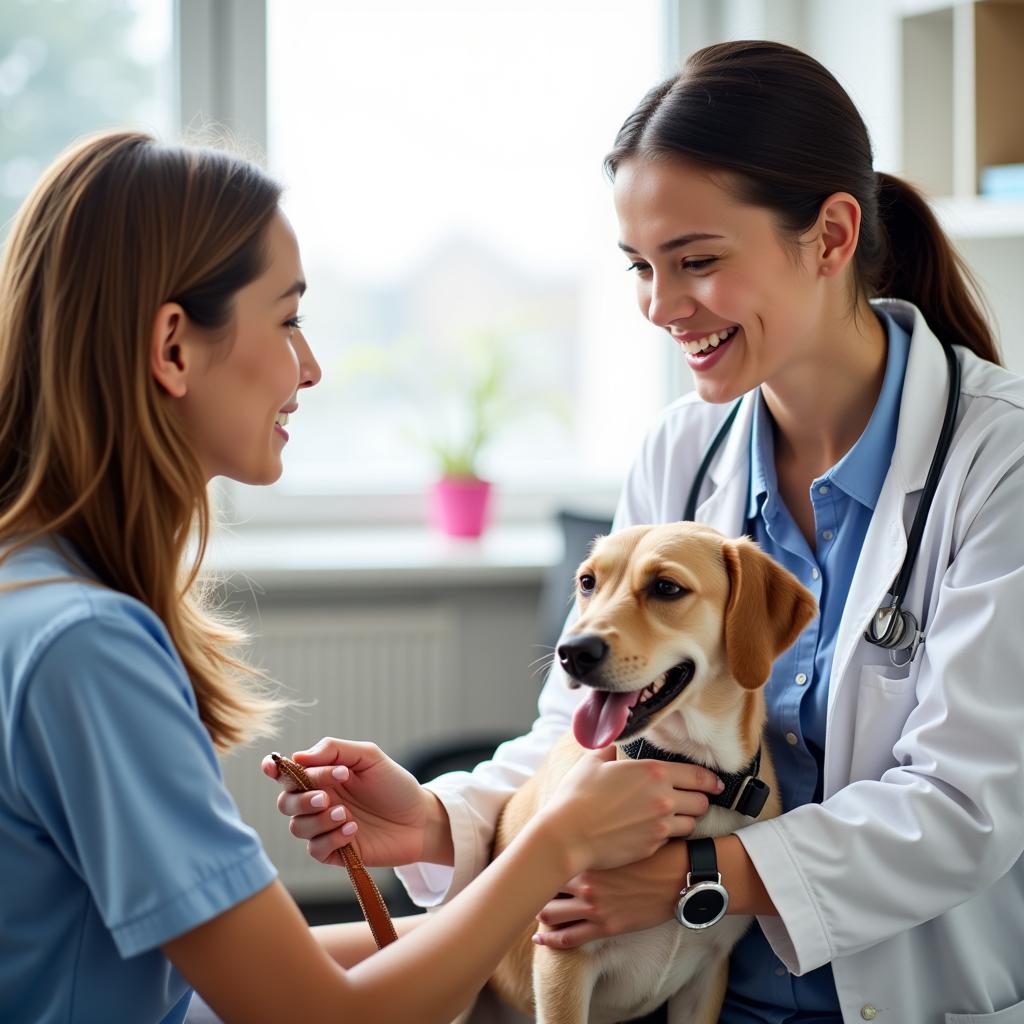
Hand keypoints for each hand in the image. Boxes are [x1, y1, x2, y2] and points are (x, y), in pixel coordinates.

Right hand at [262, 737, 446, 867]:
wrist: (420, 818)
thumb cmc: (394, 785)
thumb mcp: (369, 757)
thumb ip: (334, 750)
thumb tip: (298, 756)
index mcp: (322, 776)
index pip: (288, 773)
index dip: (274, 769)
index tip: (272, 766)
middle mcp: (319, 801)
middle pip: (286, 802)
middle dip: (301, 799)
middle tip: (326, 796)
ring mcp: (325, 827)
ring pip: (297, 827)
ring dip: (318, 820)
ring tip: (346, 814)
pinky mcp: (335, 852)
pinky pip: (316, 849)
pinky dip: (330, 839)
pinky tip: (353, 830)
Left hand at [533, 840, 687, 947]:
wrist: (679, 877)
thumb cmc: (653, 851)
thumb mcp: (624, 833)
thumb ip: (598, 830)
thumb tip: (581, 820)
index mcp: (589, 857)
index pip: (550, 859)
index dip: (536, 861)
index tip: (526, 860)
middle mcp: (586, 883)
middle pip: (546, 886)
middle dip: (533, 888)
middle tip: (522, 888)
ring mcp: (594, 907)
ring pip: (552, 914)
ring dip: (539, 912)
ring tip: (530, 911)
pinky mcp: (605, 927)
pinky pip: (569, 938)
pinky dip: (551, 940)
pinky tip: (541, 940)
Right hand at [540, 747, 720, 875]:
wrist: (567, 836)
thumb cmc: (577, 796)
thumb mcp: (593, 762)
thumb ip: (611, 746)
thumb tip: (614, 731)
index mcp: (653, 772)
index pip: (698, 775)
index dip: (710, 780)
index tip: (714, 782)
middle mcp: (664, 799)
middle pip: (702, 802)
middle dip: (699, 799)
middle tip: (692, 798)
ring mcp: (660, 826)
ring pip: (692, 823)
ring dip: (686, 819)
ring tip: (674, 815)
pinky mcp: (653, 847)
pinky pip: (672, 840)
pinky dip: (668, 835)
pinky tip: (654, 829)